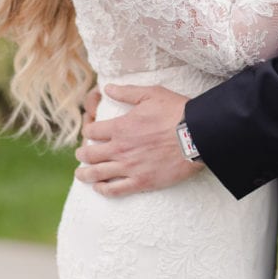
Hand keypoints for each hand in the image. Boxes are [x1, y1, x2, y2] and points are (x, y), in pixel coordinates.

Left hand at [74, 85, 202, 196]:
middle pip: (90, 154)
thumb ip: (126, 92)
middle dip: (82, 154)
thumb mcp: (150, 94)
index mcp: (120, 127)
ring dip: (85, 174)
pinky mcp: (141, 182)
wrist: (196, 135)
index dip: (87, 131)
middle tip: (81, 155)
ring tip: (81, 174)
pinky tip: (99, 188)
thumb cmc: (175, 112)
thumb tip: (107, 88)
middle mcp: (120, 148)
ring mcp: (129, 167)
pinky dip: (103, 190)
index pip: (92, 132)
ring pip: (97, 174)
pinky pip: (115, 190)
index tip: (89, 132)